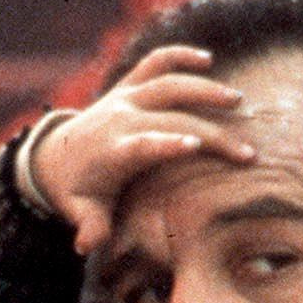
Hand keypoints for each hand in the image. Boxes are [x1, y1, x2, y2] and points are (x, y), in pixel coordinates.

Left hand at [28, 46, 254, 252]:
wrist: (54, 155)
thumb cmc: (78, 192)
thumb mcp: (82, 212)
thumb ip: (89, 227)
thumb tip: (85, 247)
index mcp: (111, 151)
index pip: (141, 145)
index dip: (166, 143)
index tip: (196, 146)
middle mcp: (119, 118)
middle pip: (171, 119)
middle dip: (211, 133)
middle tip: (247, 153)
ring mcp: (124, 97)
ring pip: (168, 84)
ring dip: (204, 90)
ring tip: (237, 101)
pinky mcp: (128, 85)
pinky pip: (155, 62)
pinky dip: (179, 56)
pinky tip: (208, 59)